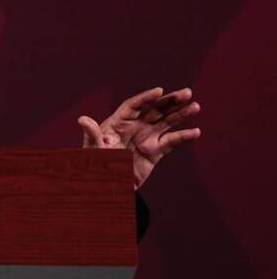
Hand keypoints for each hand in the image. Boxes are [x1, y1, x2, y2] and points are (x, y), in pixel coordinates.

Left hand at [78, 87, 200, 189]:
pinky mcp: (155, 151)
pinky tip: (195, 132)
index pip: (134, 105)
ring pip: (166, 122)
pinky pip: (171, 141)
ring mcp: (146, 137)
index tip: (160, 91)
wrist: (106, 186)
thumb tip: (83, 119)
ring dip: (181, 115)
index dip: (146, 97)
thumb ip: (92, 135)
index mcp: (118, 122)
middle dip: (170, 101)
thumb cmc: (95, 165)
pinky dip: (183, 136)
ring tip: (195, 107)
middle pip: (154, 109)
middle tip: (187, 93)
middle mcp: (134, 126)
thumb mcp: (93, 150)